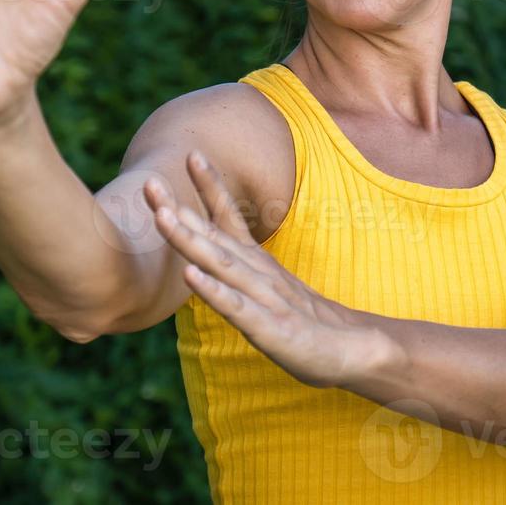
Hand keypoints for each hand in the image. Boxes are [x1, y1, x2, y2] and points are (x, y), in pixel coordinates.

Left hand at [145, 151, 379, 389]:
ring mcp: (264, 299)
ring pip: (221, 264)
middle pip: (214, 235)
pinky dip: (213, 291)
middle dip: (179, 208)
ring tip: (163, 216)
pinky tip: (190, 277)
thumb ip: (243, 271)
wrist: (356, 351)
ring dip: (190, 240)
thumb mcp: (270, 290)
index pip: (229, 218)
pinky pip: (237, 308)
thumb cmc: (307, 322)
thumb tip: (208, 257)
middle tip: (149, 181)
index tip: (190, 153)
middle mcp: (258, 273)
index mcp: (256, 263)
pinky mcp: (269, 329)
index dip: (209, 186)